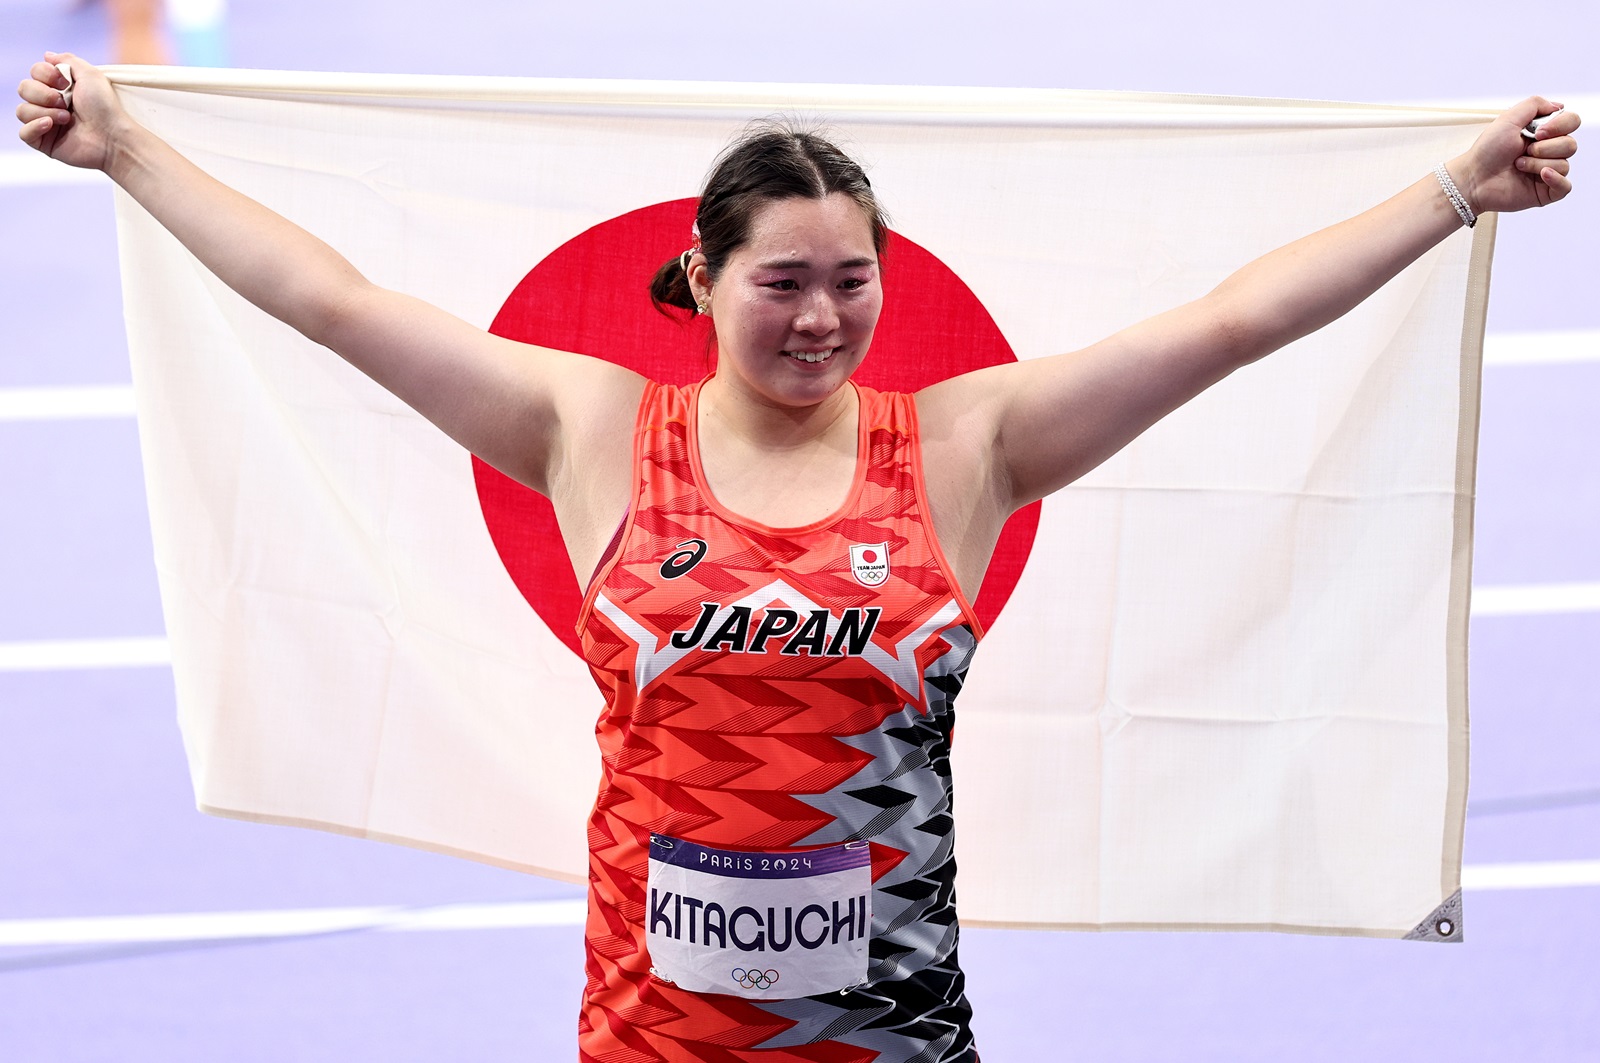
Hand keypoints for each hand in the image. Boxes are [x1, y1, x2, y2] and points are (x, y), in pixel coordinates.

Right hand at [15, 52, 127, 169]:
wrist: (113, 136)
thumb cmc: (106, 107)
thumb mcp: (90, 74)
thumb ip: (68, 60)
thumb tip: (47, 55)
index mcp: (59, 87)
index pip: (34, 72)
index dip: (44, 74)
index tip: (64, 82)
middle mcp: (50, 104)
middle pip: (24, 89)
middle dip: (43, 94)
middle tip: (64, 102)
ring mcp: (46, 123)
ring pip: (22, 110)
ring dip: (44, 111)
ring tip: (66, 118)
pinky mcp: (45, 142)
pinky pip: (24, 133)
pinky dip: (34, 127)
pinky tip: (50, 125)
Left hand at [1450, 96, 1578, 214]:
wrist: (1473, 178)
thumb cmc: (1487, 151)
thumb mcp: (1509, 118)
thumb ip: (1535, 104)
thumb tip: (1559, 106)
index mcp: (1543, 133)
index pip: (1572, 122)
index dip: (1560, 125)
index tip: (1539, 132)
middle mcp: (1548, 151)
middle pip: (1570, 144)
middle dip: (1546, 147)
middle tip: (1524, 151)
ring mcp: (1547, 172)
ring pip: (1564, 164)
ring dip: (1538, 163)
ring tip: (1518, 165)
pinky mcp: (1544, 192)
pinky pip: (1566, 186)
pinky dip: (1556, 180)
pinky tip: (1541, 175)